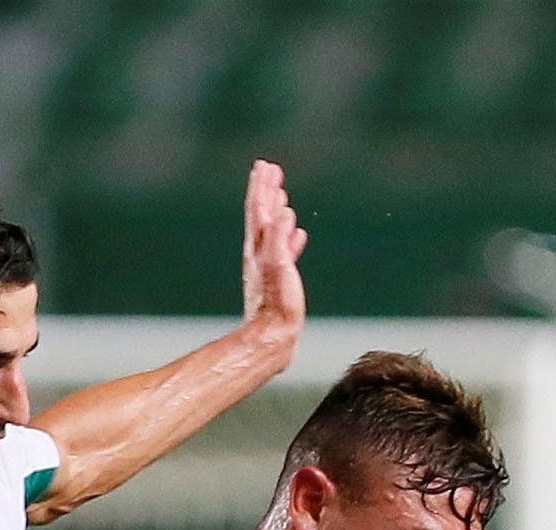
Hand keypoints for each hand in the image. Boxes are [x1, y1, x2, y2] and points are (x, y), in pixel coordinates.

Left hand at [237, 160, 305, 350]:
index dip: (261, 187)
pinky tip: (297, 234)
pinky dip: (288, 237)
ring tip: (281, 195)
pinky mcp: (277, 279)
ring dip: (276, 211)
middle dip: (266, 191)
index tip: (265, 165)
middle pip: (261, 215)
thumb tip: (283, 212)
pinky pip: (283, 250)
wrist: (272, 338)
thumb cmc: (276, 306)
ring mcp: (267, 266)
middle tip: (271, 170)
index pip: (258, 209)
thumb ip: (280, 239)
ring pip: (271, 230)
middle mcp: (259, 254)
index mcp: (259, 248)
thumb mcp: (279, 268)